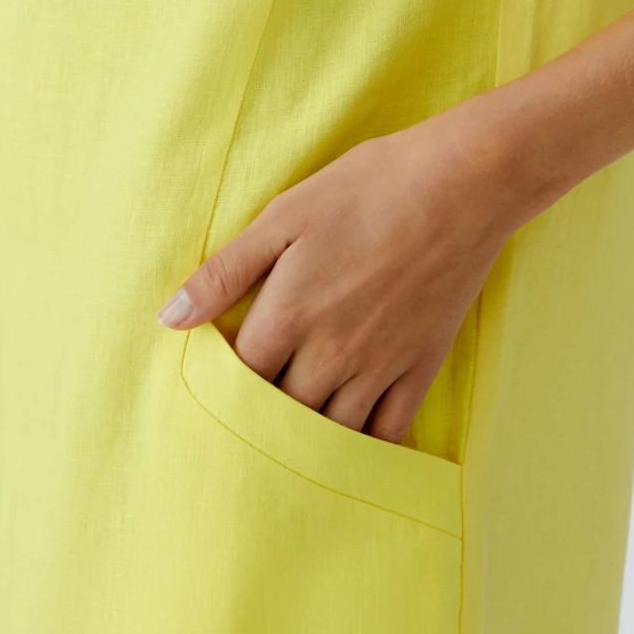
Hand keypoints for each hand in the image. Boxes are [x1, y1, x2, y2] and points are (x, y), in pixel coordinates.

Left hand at [157, 98, 540, 443]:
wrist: (464, 184)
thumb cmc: (369, 188)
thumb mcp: (285, 215)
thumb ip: (225, 272)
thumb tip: (170, 318)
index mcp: (288, 316)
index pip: (236, 382)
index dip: (218, 390)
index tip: (210, 390)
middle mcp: (331, 354)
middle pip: (279, 416)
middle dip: (257, 422)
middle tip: (243, 425)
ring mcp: (380, 365)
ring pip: (330, 432)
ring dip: (305, 442)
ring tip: (287, 443)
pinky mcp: (421, 365)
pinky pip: (388, 429)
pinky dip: (364, 447)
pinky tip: (347, 449)